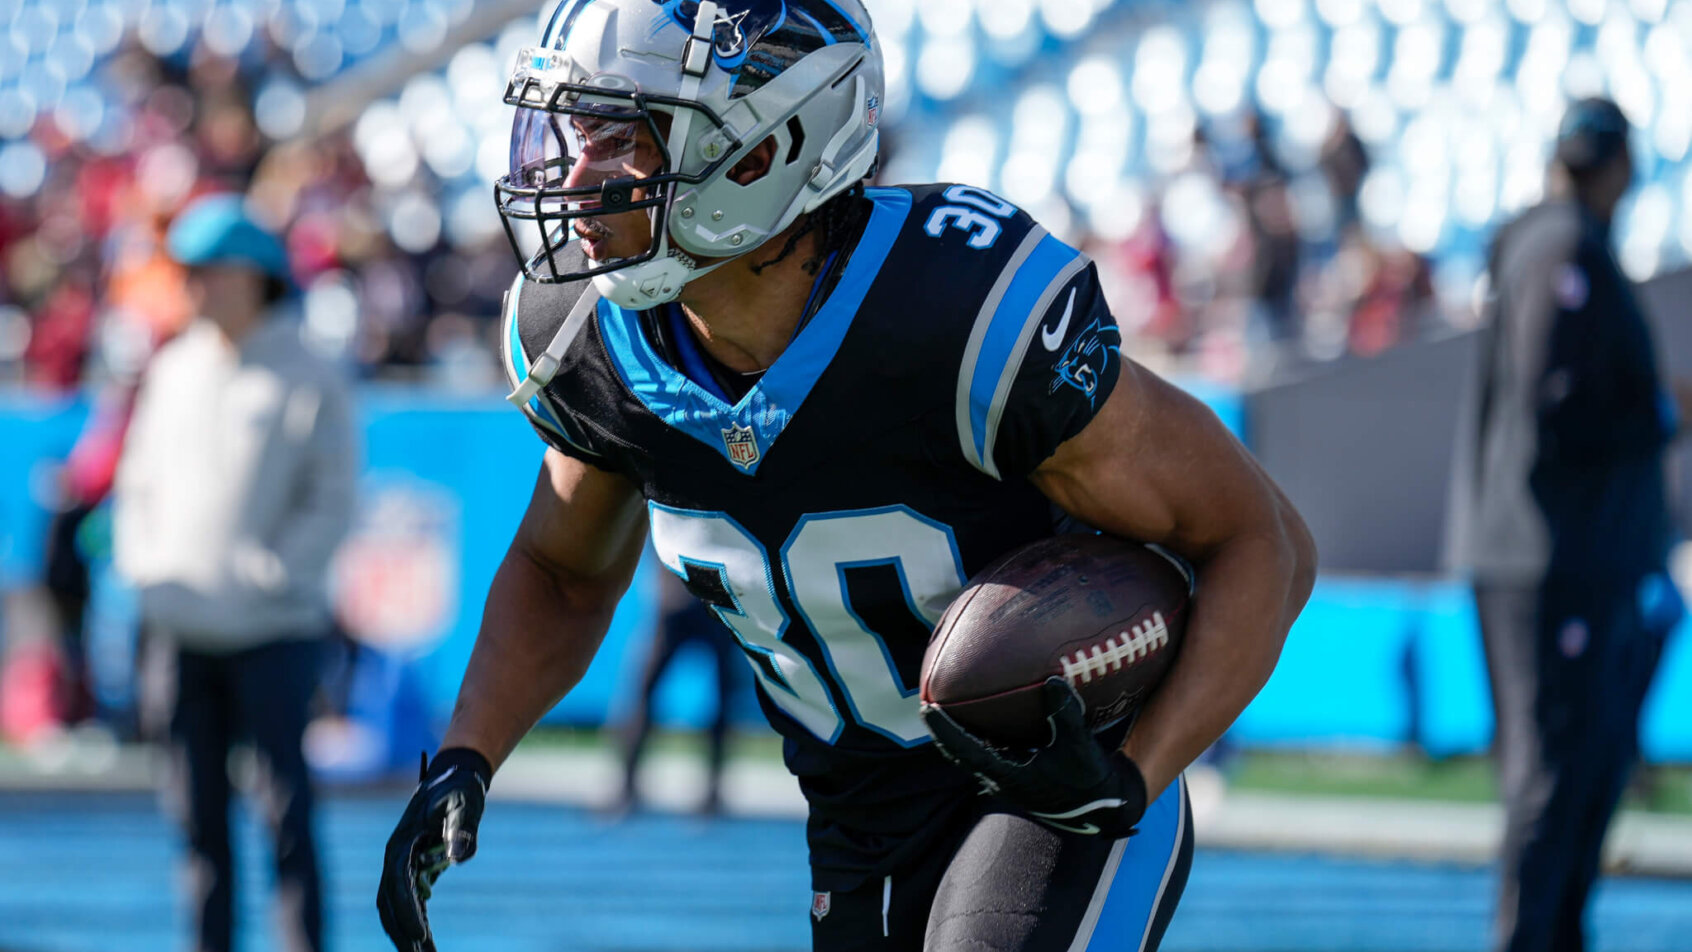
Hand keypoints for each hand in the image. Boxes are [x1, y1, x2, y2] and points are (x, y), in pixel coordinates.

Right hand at [377, 748, 491, 951]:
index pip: (399, 885)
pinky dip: (415, 921)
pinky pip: (410, 901)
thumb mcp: (464, 803)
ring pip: (397, 907)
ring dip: (406, 933)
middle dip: (401, 934)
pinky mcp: (414, 868)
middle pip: (390, 904)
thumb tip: (460, 858)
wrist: (456, 775)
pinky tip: (426, 942)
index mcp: (402, 843)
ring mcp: (402, 864)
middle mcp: (395, 857)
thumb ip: (462, 827)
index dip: (408, 912)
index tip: (421, 937)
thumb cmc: (460, 788)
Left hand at [920, 677, 1147, 836]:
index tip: (926, 707)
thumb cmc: (1089, 780)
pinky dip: (978, 735)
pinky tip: (981, 716)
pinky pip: (987, 752)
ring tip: (945, 706)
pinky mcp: (1015, 776)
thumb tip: (1052, 681)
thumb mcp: (1079, 746)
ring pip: (971, 754)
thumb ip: (1065, 714)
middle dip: (941, 730)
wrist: (1102, 808)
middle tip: (925, 702)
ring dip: (957, 733)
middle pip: (958, 753)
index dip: (943, 729)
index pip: (965, 750)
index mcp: (1007, 776)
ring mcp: (1006, 780)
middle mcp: (1000, 780)